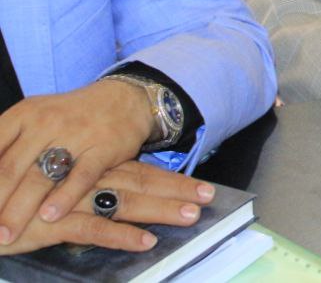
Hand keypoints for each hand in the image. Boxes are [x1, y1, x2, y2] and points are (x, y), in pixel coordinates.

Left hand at [0, 80, 153, 244]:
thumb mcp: (34, 117)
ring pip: (41, 177)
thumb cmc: (70, 116)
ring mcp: (76, 135)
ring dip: (21, 209)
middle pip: (11, 169)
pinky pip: (80, 176)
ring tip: (7, 234)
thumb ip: (7, 143)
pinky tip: (50, 217)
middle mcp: (46, 122)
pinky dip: (64, 198)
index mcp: (24, 114)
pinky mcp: (104, 147)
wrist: (124, 99)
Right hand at [0, 160, 216, 255]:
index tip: (204, 189)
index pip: (139, 173)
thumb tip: (127, 199)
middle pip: (139, 183)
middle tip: (209, 198)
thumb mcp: (59, 194)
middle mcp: (85, 181)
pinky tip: (144, 242)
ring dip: (158, 209)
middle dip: (176, 191)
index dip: (172, 181)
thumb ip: (89, 191)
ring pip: (123, 202)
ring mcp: (69, 200)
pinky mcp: (51, 223)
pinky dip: (120, 235)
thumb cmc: (18, 202)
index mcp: (90, 171)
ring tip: (190, 216)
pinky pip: (92, 230)